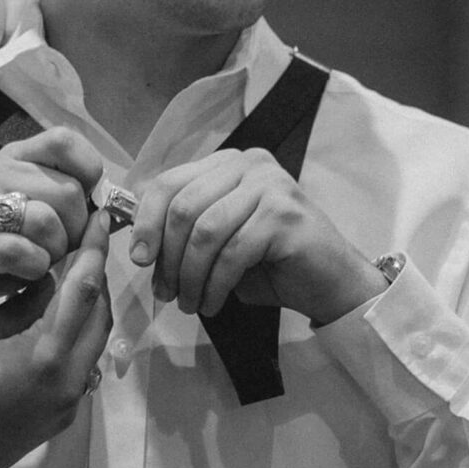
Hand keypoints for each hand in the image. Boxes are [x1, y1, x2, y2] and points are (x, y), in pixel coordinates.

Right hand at [0, 128, 103, 324]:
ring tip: (40, 263)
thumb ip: (54, 199)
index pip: (63, 141)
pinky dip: (32, 269)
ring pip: (46, 220)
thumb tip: (106, 211)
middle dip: (76, 229)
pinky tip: (23, 275)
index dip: (89, 170)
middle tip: (60, 249)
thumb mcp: (15, 208)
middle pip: (67, 191)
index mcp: (8, 160)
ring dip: (54, 251)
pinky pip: (19, 252)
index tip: (87, 202)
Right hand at [0, 218, 113, 467]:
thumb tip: (48, 281)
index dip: (91, 249)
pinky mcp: (59, 420)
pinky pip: (81, 368)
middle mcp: (68, 383)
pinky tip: (57, 321)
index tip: (99, 218)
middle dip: (94, 276)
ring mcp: (67, 406)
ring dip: (87, 308)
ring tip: (71, 276)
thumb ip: (17, 306)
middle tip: (85, 244)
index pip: (82, 289)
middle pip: (99, 316)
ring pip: (94, 344)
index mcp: (45, 356)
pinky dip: (76, 338)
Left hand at [127, 149, 384, 324]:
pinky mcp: (284, 215)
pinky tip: (212, 303)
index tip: (139, 258)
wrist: (329, 282)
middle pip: (184, 205)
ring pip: (206, 231)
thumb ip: (184, 231)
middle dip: (167, 256)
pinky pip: (232, 253)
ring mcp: (270, 186)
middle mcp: (250, 165)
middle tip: (166, 292)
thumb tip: (140, 246)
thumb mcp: (217, 241)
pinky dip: (215, 284)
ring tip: (189, 303)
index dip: (146, 221)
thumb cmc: (270, 264)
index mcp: (228, 164)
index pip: (170, 182)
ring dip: (190, 276)